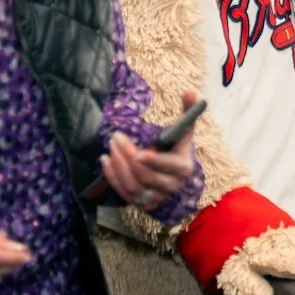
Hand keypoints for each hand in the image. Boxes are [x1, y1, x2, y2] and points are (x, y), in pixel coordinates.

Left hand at [105, 89, 200, 211]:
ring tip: (111, 148)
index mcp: (183, 167)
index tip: (138, 153)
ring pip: (134, 187)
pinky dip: (113, 178)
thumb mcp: (183, 131)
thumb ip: (187, 111)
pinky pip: (124, 193)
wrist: (172, 175)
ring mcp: (156, 197)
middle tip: (116, 139)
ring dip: (119, 167)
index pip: (170, 167)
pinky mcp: (142, 203)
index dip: (154, 161)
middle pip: (147, 176)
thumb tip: (189, 91)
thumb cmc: (175, 149)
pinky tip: (106, 161)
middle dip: (128, 158)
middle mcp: (171, 185)